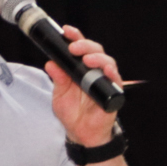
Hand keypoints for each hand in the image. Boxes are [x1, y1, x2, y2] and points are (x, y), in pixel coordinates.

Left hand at [45, 26, 124, 148]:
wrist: (81, 134)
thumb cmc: (72, 113)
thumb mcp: (59, 95)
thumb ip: (57, 79)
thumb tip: (51, 64)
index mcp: (80, 69)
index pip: (80, 48)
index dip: (75, 37)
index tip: (66, 31)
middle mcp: (94, 72)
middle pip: (95, 50)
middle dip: (85, 45)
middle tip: (74, 48)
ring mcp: (104, 81)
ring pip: (107, 61)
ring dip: (98, 57)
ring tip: (87, 60)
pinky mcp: (113, 92)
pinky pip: (116, 80)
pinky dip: (112, 73)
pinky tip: (106, 70)